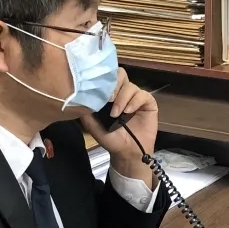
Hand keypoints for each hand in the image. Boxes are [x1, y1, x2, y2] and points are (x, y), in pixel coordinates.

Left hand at [79, 68, 156, 185]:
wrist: (127, 153)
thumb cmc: (111, 139)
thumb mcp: (93, 125)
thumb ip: (87, 110)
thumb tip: (79, 95)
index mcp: (110, 94)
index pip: (107, 77)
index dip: (103, 81)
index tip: (98, 92)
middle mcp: (123, 92)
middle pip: (120, 74)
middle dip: (114, 85)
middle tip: (108, 99)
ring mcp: (136, 97)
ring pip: (130, 86)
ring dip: (122, 98)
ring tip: (116, 113)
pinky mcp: (148, 103)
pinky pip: (142, 95)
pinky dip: (134, 101)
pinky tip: (128, 111)